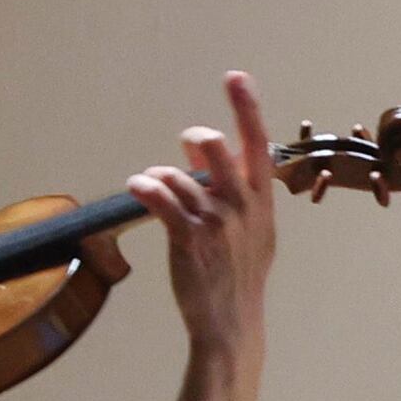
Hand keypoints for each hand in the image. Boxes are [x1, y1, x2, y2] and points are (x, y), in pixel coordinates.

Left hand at [130, 69, 280, 366]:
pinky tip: (138, 188)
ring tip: (154, 186)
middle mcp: (242, 208)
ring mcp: (217, 224)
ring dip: (160, 175)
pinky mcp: (190, 240)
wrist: (231, 323)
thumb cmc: (239, 275)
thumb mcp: (254, 231)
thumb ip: (236, 189)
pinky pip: (161, 198)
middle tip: (187, 146)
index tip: (236, 78)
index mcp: (262, 203)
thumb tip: (208, 146)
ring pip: (179, 175)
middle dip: (196, 140)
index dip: (247, 109)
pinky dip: (145, 188)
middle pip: (215, 148)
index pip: (258, 146)